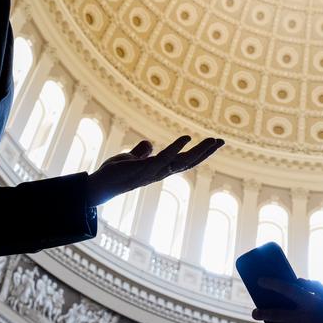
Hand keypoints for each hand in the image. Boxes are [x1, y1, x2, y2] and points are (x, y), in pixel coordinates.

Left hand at [87, 136, 222, 204]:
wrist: (100, 185)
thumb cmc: (115, 173)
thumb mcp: (130, 159)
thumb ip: (141, 152)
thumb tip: (148, 143)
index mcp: (161, 169)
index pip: (185, 161)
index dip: (200, 153)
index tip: (214, 142)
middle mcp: (161, 172)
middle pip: (189, 162)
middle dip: (206, 152)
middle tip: (222, 141)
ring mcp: (155, 172)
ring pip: (183, 161)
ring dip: (200, 151)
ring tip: (213, 140)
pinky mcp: (145, 169)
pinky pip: (164, 157)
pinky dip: (176, 147)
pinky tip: (186, 137)